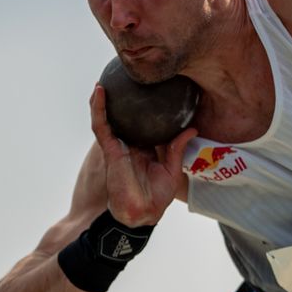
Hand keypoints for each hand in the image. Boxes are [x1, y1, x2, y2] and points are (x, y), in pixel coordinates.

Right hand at [89, 86, 190, 225]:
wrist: (143, 213)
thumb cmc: (157, 196)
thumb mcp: (173, 168)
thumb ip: (177, 147)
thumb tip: (192, 127)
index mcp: (144, 148)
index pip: (143, 124)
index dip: (144, 109)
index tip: (151, 89)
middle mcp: (130, 145)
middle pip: (122, 118)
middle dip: (120, 101)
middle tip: (123, 79)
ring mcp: (118, 146)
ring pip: (107, 118)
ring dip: (102, 100)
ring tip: (103, 79)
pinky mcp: (110, 149)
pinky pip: (101, 125)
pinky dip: (98, 108)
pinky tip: (99, 92)